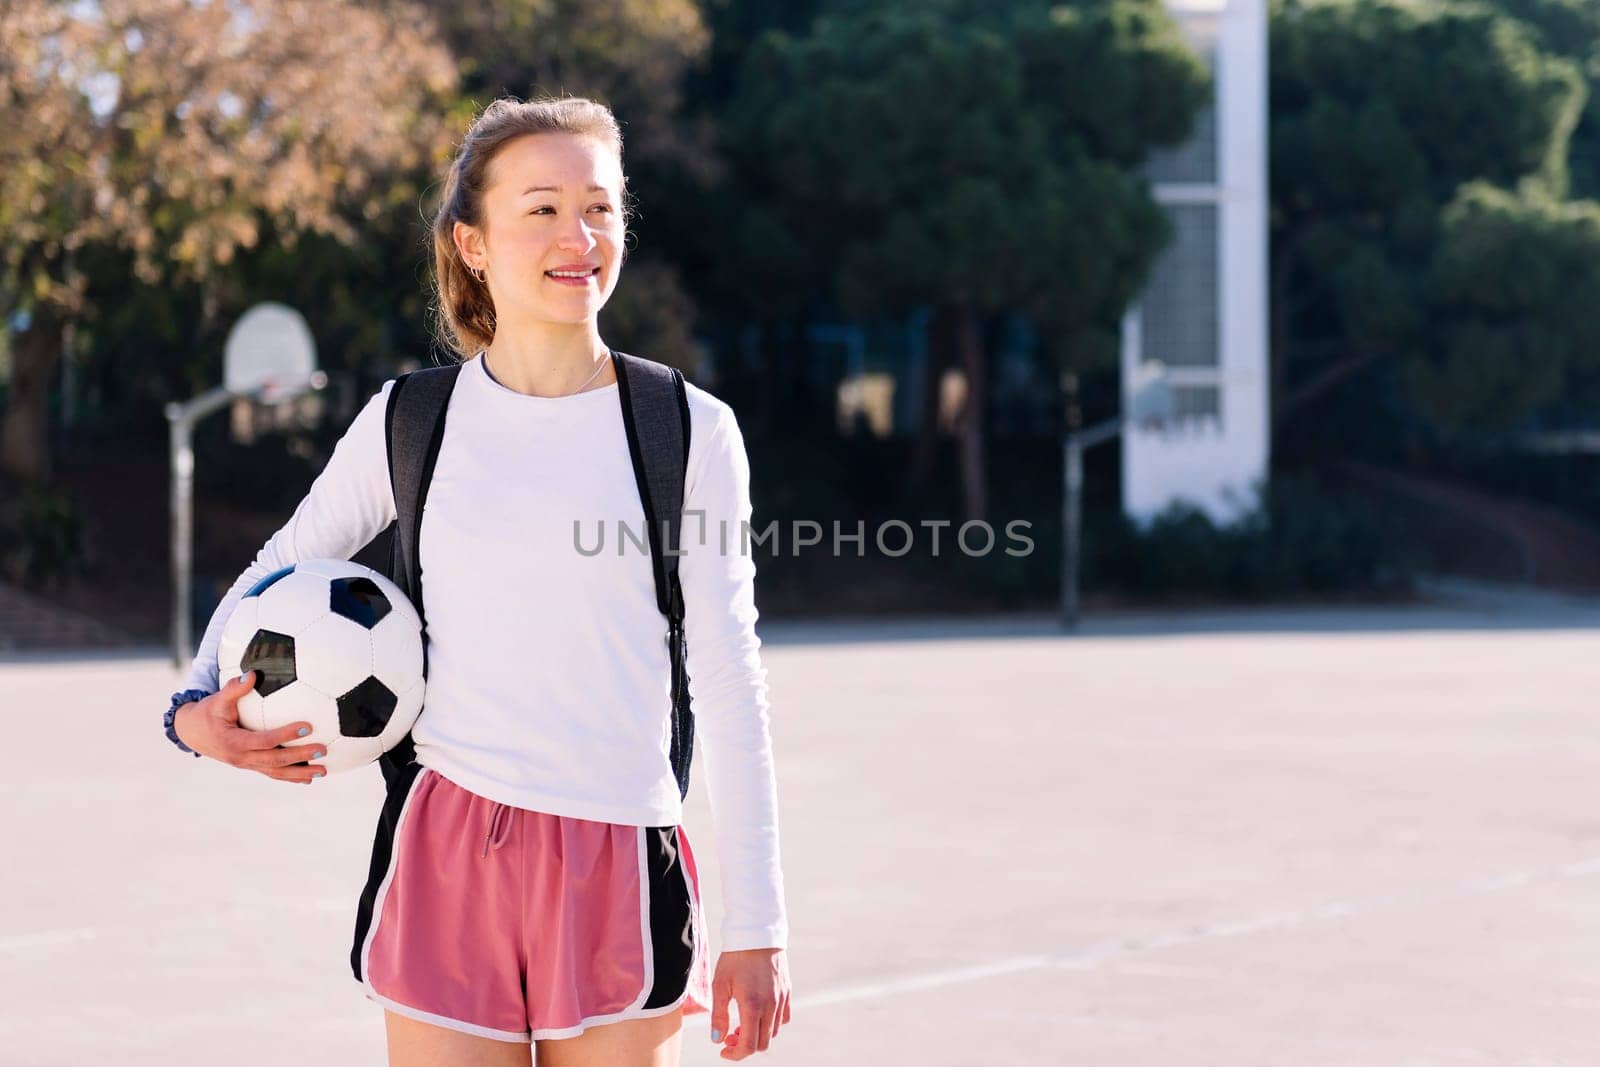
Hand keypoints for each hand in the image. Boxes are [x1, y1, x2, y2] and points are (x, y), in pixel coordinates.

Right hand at [173, 671, 325, 783]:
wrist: (193, 733)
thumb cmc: (209, 712)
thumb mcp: (217, 700)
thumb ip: (234, 688)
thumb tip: (252, 673)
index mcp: (234, 742)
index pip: (265, 740)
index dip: (285, 735)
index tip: (308, 726)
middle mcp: (242, 758)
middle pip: (275, 760)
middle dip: (300, 757)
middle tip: (323, 749)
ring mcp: (247, 765)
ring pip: (277, 772)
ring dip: (300, 773)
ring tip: (323, 771)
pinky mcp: (252, 766)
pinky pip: (274, 773)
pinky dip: (292, 777)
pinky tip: (311, 778)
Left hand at [710, 947, 790, 1058]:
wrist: (757, 933)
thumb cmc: (735, 957)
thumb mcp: (720, 985)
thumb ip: (719, 1015)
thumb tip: (717, 1040)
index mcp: (753, 1006)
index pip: (749, 1045)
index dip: (735, 1054)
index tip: (723, 1050)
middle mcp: (771, 1006)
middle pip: (763, 1043)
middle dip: (744, 1046)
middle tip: (729, 1036)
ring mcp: (781, 999)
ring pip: (774, 1032)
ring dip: (758, 1035)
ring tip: (741, 1024)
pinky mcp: (787, 991)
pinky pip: (783, 1017)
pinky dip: (771, 1023)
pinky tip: (758, 1013)